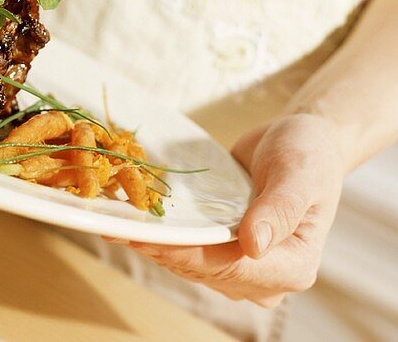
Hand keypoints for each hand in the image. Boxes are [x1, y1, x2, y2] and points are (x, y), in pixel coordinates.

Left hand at [124, 113, 344, 306]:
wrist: (305, 144)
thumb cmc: (307, 154)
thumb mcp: (297, 174)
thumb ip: (279, 208)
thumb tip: (253, 245)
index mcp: (293, 267)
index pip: (228, 267)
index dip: (184, 253)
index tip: (145, 238)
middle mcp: (269, 278)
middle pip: (204, 269)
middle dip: (160, 248)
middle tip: (115, 228)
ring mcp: (245, 270)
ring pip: (191, 264)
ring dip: (154, 245)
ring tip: (115, 223)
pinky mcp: (226, 254)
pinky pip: (190, 252)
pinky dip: (162, 238)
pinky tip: (132, 222)